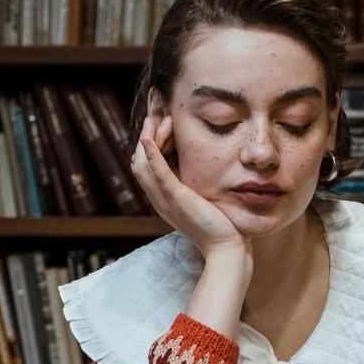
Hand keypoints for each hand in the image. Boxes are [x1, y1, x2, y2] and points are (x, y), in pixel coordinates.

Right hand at [133, 106, 245, 261]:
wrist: (226, 248)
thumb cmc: (220, 225)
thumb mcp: (202, 199)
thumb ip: (195, 185)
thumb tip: (201, 167)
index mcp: (163, 198)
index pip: (144, 166)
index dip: (147, 142)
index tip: (160, 121)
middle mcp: (158, 199)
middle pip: (138, 162)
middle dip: (145, 135)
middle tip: (158, 115)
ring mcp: (165, 200)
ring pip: (142, 165)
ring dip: (148, 138)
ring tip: (159, 120)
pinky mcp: (177, 199)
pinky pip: (158, 174)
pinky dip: (151, 155)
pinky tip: (149, 138)